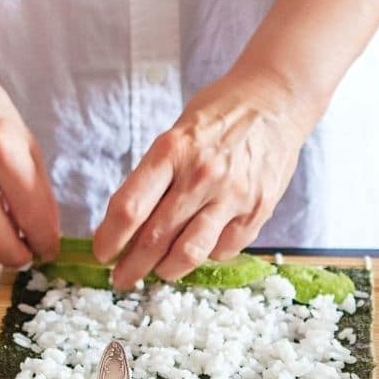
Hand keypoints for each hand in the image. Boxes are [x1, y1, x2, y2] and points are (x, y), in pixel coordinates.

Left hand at [93, 70, 310, 288]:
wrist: (276, 100)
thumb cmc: (218, 116)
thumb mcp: (175, 135)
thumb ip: (153, 178)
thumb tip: (126, 226)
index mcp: (171, 152)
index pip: (129, 209)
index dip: (109, 239)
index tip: (102, 253)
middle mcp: (201, 176)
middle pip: (154, 239)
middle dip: (131, 267)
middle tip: (122, 278)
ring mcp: (232, 196)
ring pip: (188, 254)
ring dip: (166, 270)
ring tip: (158, 272)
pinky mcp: (257, 211)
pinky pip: (223, 250)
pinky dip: (206, 255)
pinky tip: (199, 247)